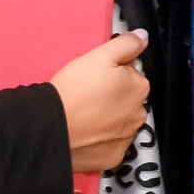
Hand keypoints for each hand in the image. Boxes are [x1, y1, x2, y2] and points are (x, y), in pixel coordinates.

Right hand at [52, 30, 149, 174]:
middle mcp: (138, 114)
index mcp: (139, 87)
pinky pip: (110, 144)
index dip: (113, 73)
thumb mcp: (99, 56)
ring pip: (120, 122)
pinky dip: (100, 138)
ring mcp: (126, 137)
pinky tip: (85, 130)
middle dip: (112, 96)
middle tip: (87, 93)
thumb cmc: (74, 92)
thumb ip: (126, 44)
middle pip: (128, 99)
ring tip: (84, 112)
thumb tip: (142, 37)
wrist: (52, 127)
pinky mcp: (113, 156)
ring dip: (107, 117)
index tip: (96, 76)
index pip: (132, 75)